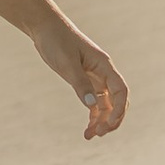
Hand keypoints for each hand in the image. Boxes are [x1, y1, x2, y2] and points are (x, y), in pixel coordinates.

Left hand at [35, 19, 126, 141]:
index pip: (120, 91)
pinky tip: (86, 129)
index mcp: (104, 65)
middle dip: (111, 119)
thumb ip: (80, 83)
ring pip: (105, 104)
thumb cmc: (56, 40)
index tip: (109, 125)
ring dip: (101, 121)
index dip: (119, 110)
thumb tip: (91, 106)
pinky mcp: (84, 80)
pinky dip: (92, 115)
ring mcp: (94, 77)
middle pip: (116, 101)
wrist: (44, 28)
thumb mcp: (67, 63)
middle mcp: (103, 72)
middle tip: (98, 134)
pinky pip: (94, 102)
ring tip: (90, 136)